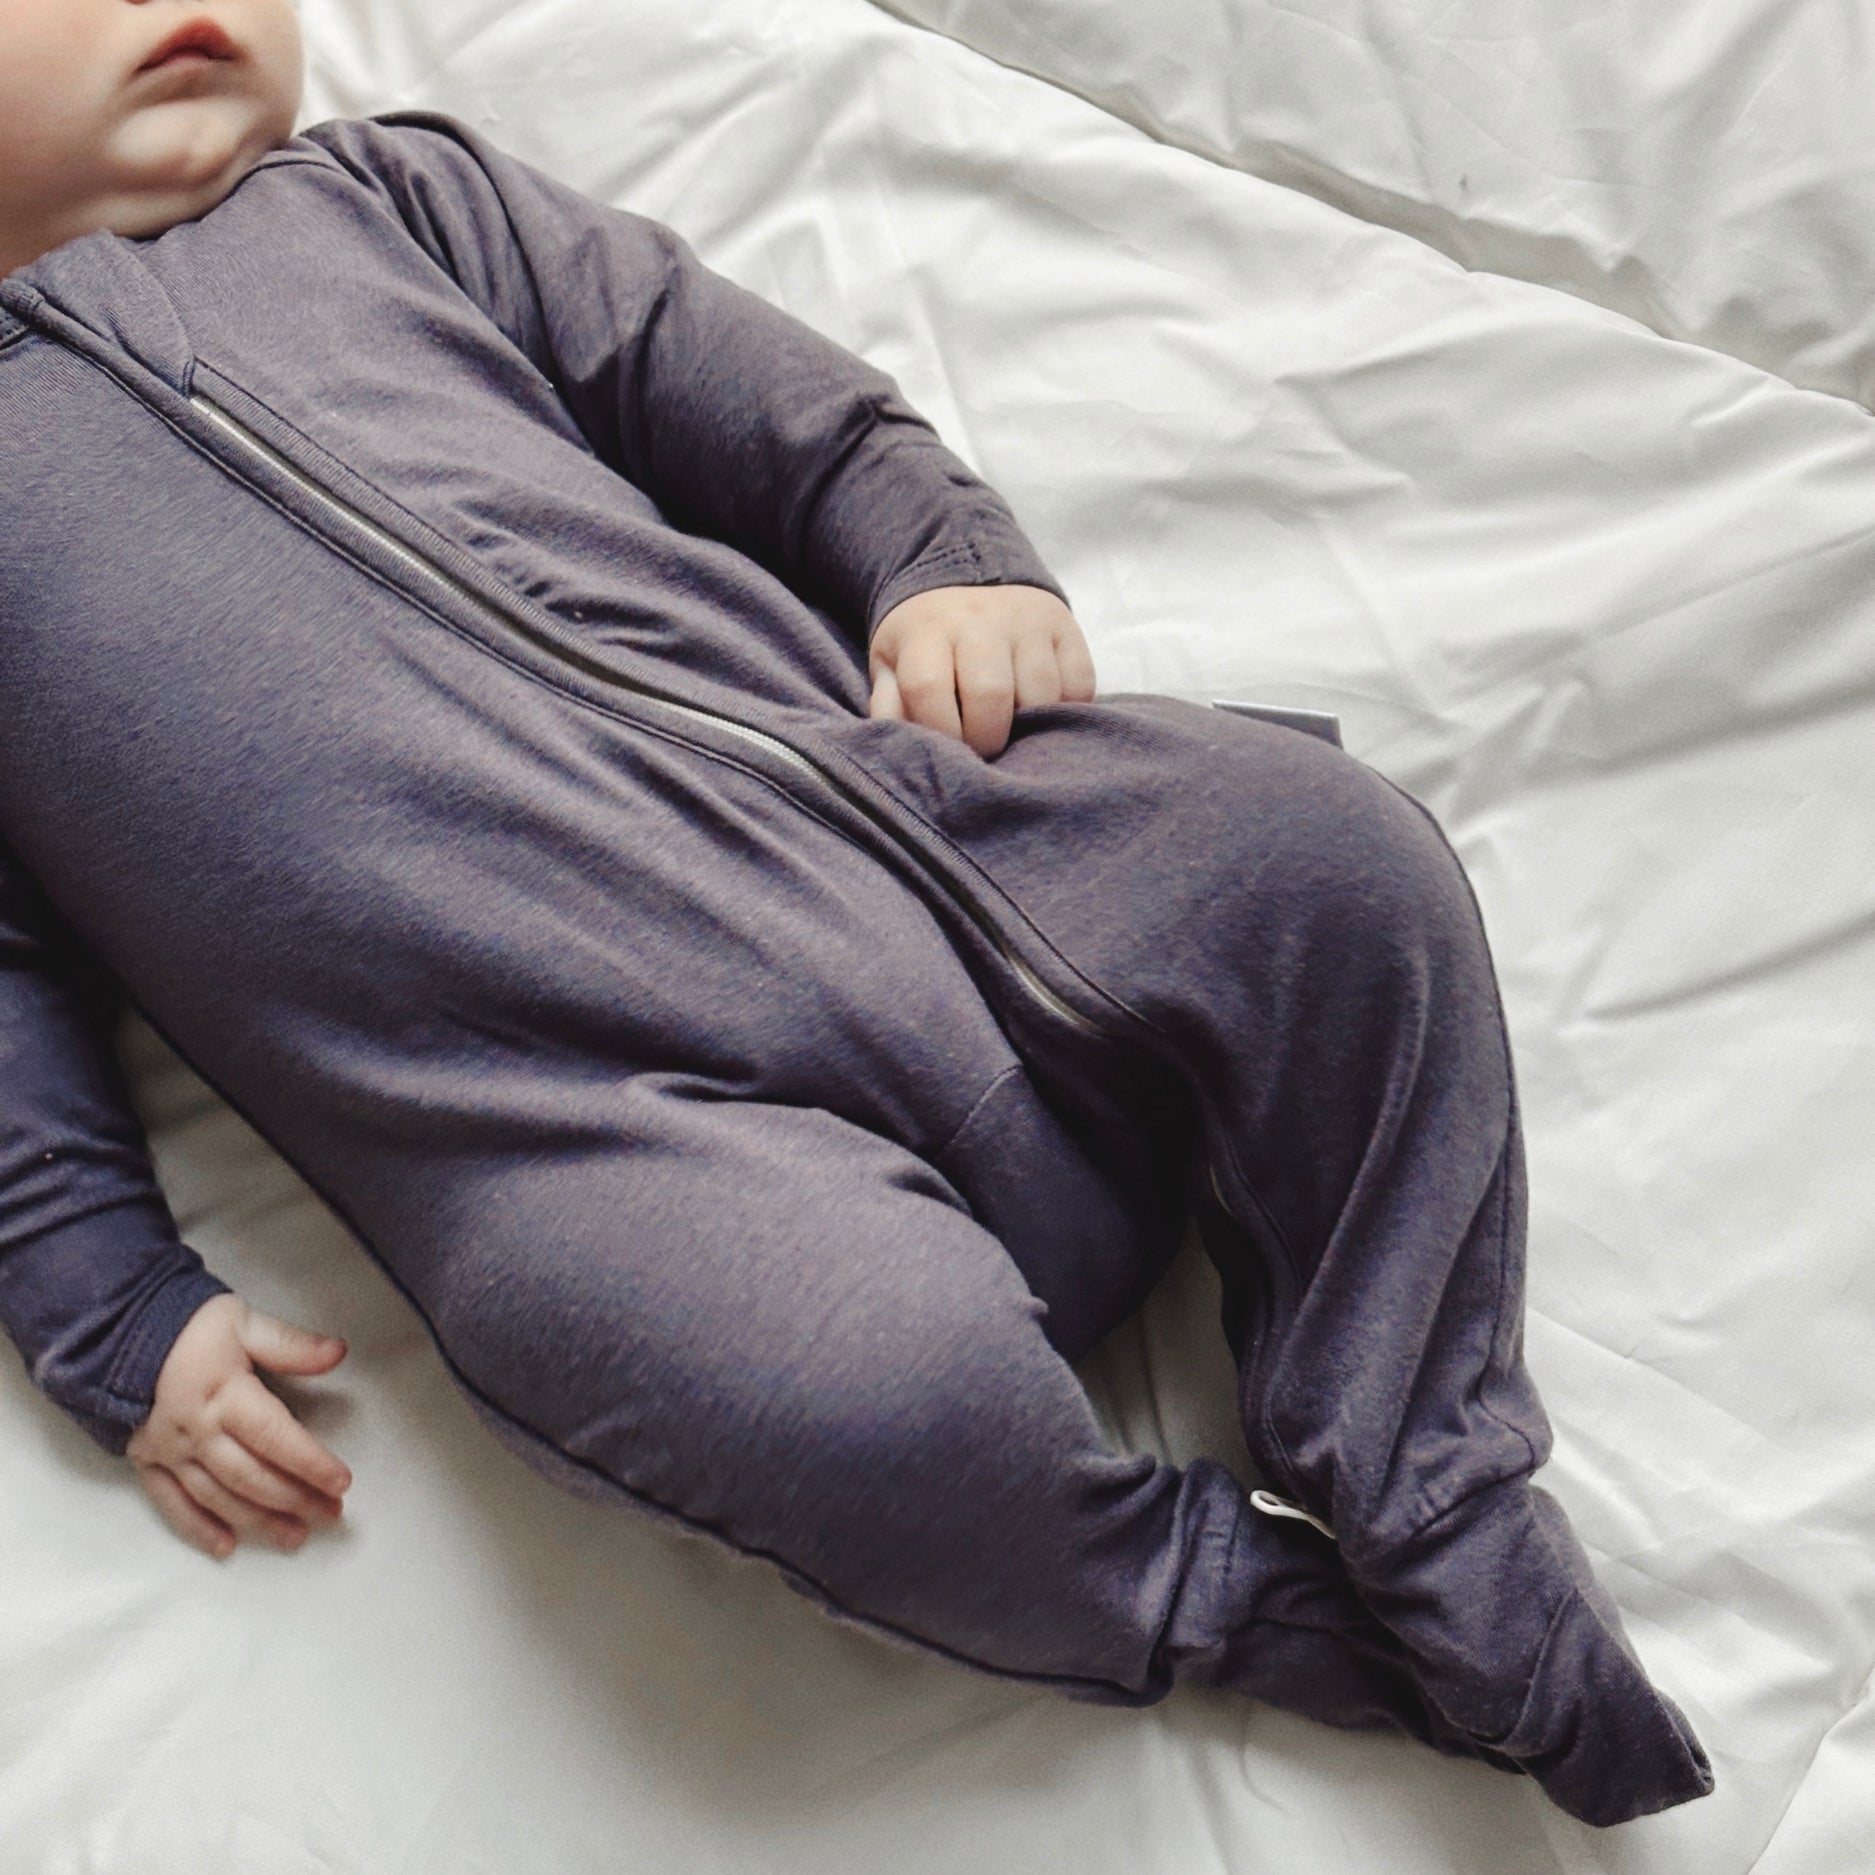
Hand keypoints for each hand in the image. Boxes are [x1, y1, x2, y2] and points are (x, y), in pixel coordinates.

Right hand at [126, 1294, 351, 1558]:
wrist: (117, 1332)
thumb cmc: (188, 1326)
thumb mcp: (243, 1322)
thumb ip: (290, 1344)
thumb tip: (338, 1352)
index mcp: (225, 1395)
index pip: (276, 1438)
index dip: (311, 1463)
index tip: (342, 1482)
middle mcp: (197, 1431)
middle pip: (253, 1476)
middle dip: (296, 1498)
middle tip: (331, 1513)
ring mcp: (170, 1452)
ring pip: (219, 1497)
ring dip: (259, 1521)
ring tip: (295, 1537)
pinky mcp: (147, 1462)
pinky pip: (172, 1504)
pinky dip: (198, 1528)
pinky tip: (226, 1547)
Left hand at [869, 584, 1095, 757]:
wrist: (970, 579)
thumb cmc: (928, 643)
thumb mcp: (893, 667)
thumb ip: (890, 709)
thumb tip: (908, 748)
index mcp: (927, 630)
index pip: (928, 689)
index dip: (939, 732)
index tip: (948, 749)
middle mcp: (980, 620)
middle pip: (990, 694)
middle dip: (987, 739)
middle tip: (984, 748)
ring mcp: (1028, 621)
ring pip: (1040, 694)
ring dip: (1029, 728)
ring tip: (1014, 729)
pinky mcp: (1067, 628)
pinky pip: (1078, 686)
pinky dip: (1065, 711)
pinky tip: (1043, 711)